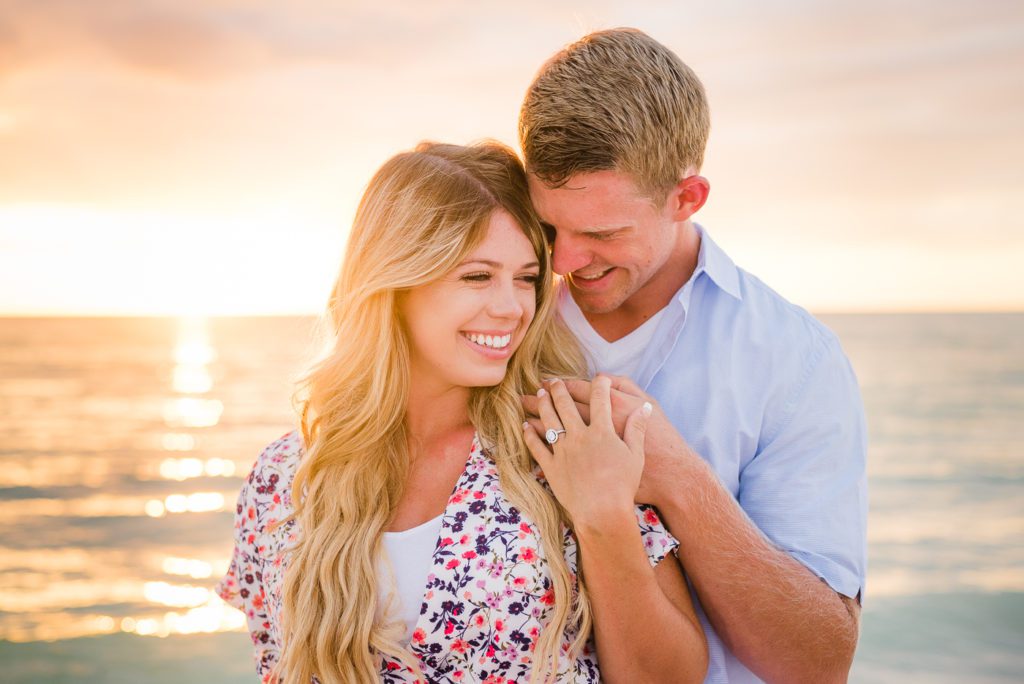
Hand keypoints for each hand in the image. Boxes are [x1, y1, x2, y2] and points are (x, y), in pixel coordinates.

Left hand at [522, 376, 651, 526]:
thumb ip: (637, 429)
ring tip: (538, 394)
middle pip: (566, 405)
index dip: (599, 385)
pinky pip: (537, 447)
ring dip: (542, 405)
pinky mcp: (552, 467)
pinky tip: (526, 425)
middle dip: (560, 389)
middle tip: (554, 380)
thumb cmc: (623, 485)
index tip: (598, 377)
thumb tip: (644, 408)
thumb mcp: (636, 455)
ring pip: (549, 421)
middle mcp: (580, 436)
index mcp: (602, 431)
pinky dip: (530, 434)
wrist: (603, 511)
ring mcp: (563, 451)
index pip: (600, 400)